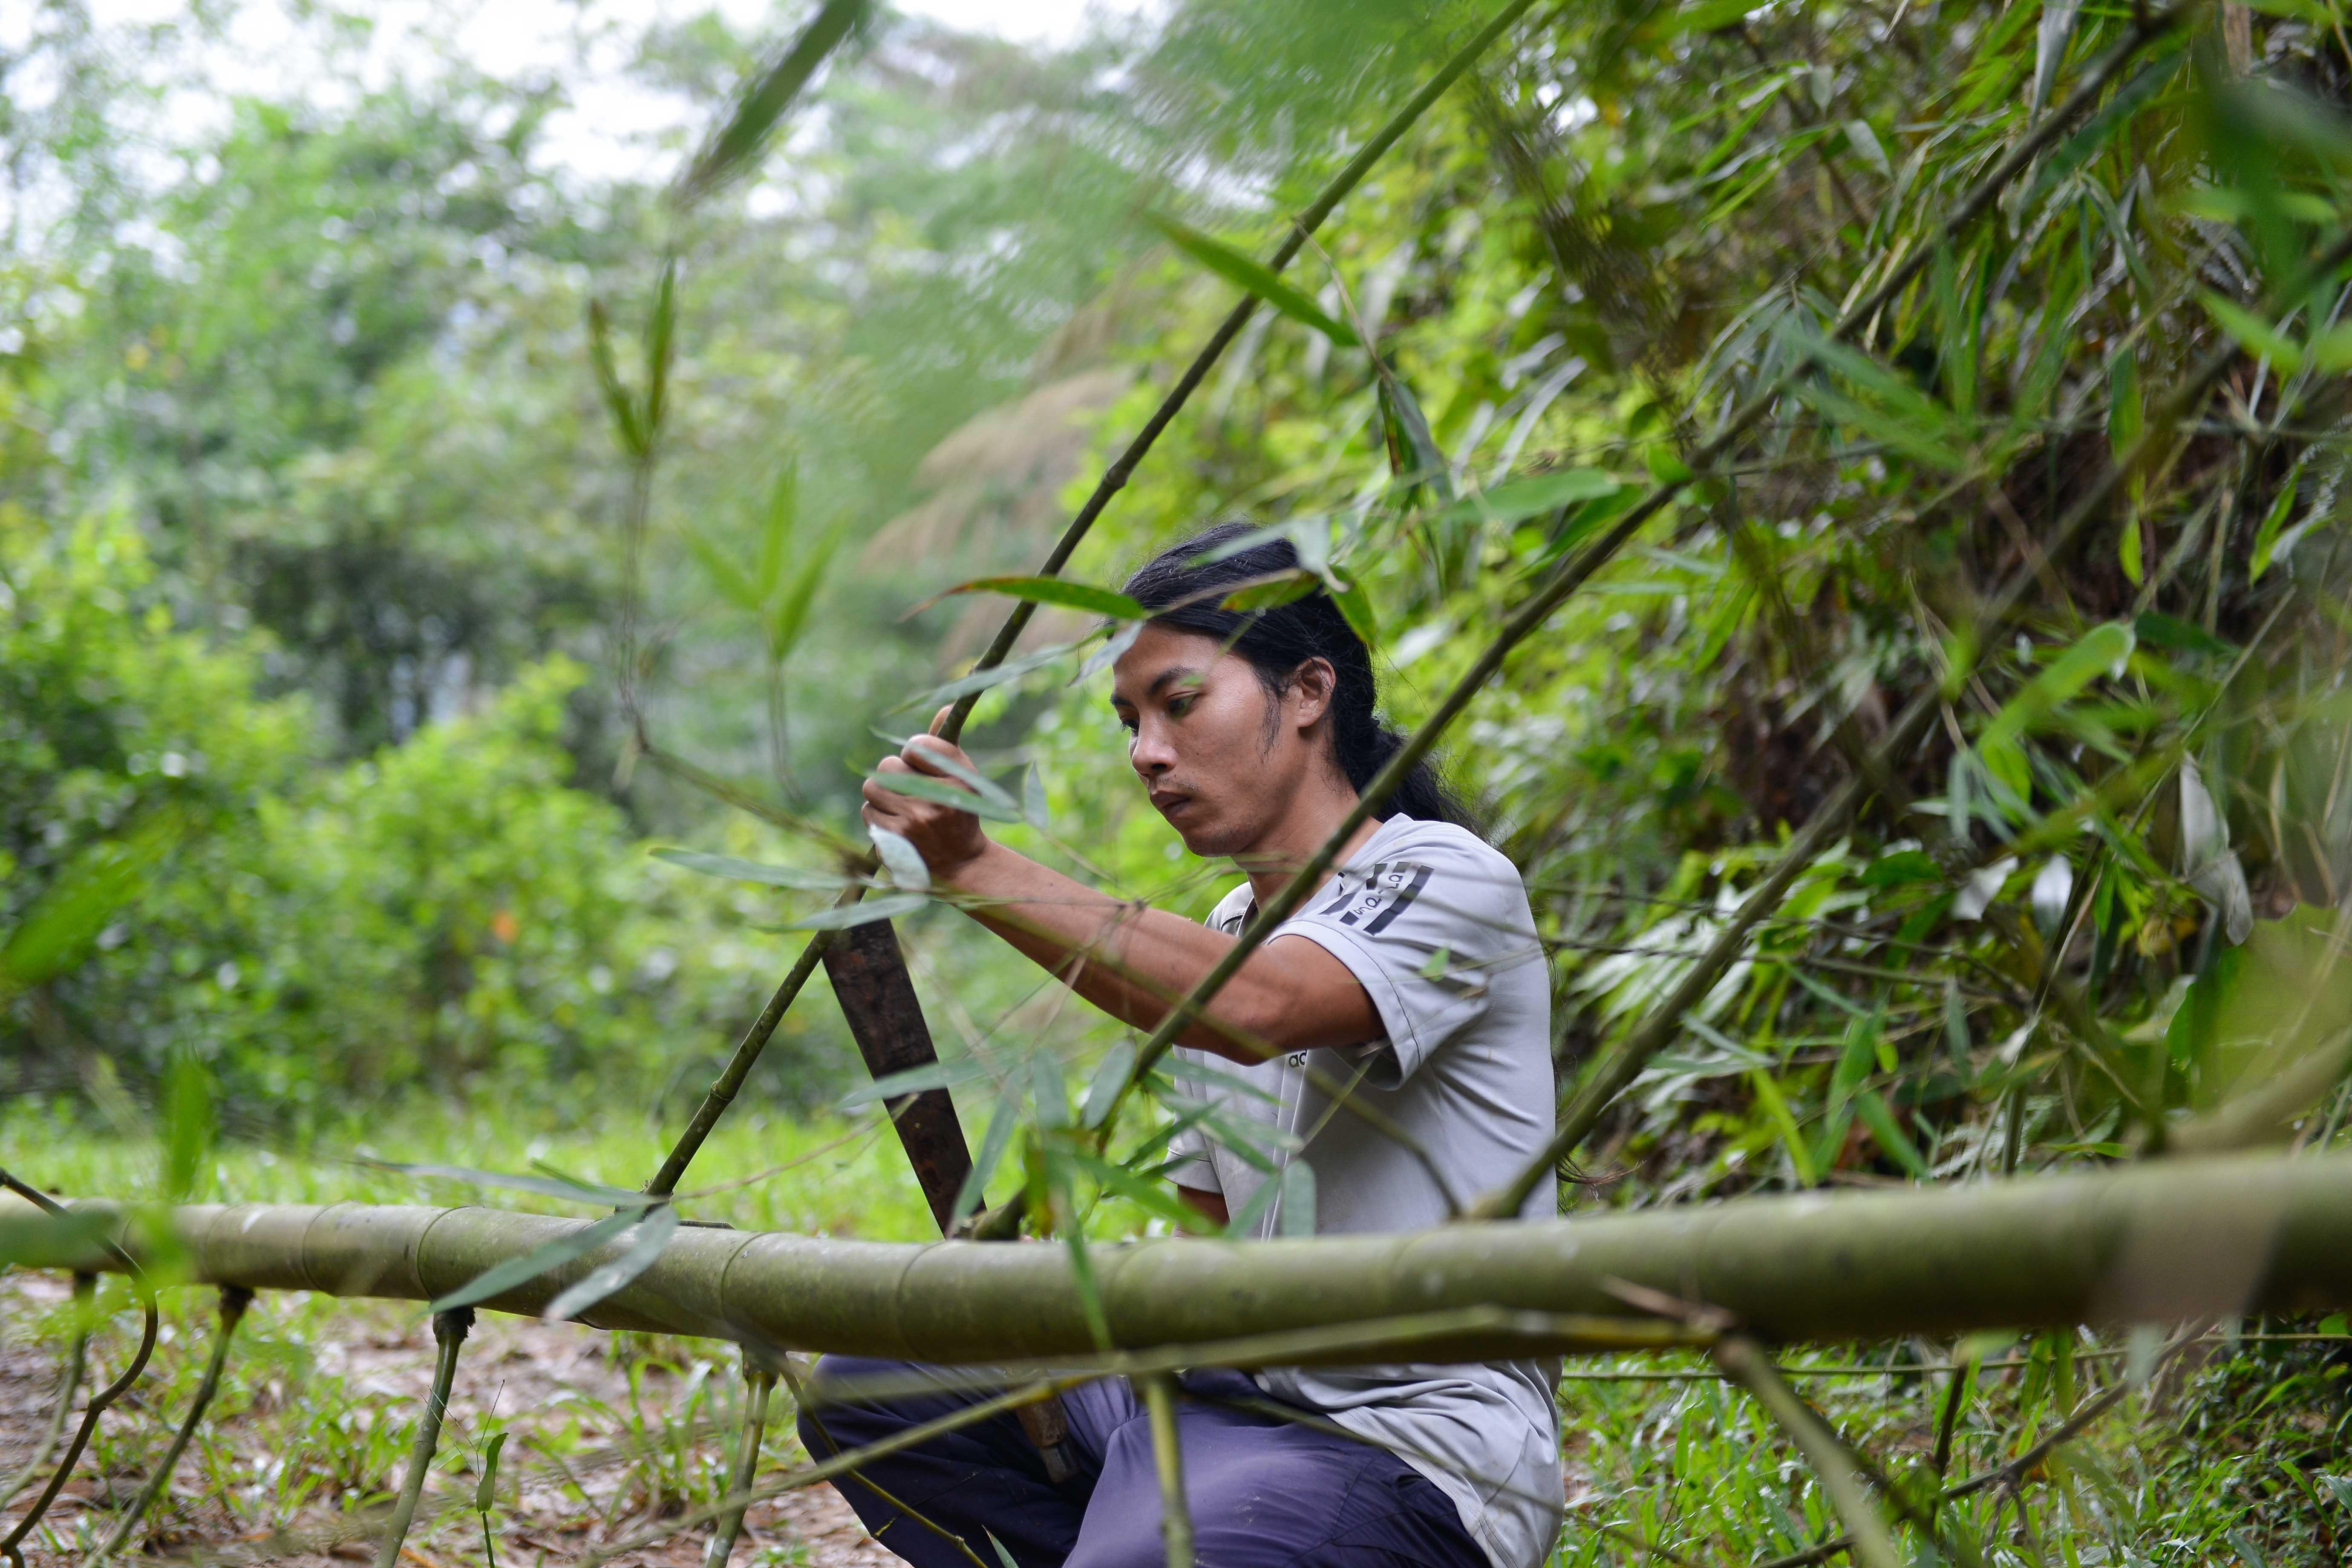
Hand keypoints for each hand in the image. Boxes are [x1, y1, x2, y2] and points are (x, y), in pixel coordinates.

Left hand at [862, 708, 989, 883]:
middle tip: (909, 790)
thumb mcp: (963, 778)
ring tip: (901, 807)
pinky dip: (878, 817)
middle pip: (888, 765)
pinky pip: (868, 813)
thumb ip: (946, 745)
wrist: (962, 865)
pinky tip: (897, 826)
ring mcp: (913, 821)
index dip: (913, 754)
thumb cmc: (960, 813)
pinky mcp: (894, 841)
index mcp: (958, 778)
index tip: (920, 766)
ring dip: (882, 796)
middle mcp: (937, 798)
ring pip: (872, 788)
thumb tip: (945, 707)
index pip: (917, 745)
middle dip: (894, 775)